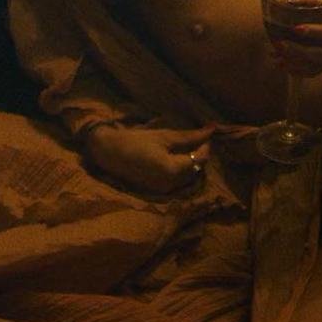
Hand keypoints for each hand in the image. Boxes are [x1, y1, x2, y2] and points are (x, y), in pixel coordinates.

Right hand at [84, 123, 214, 194]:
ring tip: (187, 148)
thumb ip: (189, 136)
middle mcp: (170, 185)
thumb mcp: (164, 136)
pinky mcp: (157, 191)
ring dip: (191, 163)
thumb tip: (211, 130)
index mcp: (172, 171)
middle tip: (198, 139)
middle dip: (199, 155)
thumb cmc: (136, 141)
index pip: (199, 159)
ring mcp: (163, 190)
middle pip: (195, 170)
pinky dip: (180, 171)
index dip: (206, 146)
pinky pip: (176, 182)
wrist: (109, 153)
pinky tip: (176, 159)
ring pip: (187, 177)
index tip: (206, 134)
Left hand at [271, 0, 321, 76]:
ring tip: (276, 57)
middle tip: (279, 44)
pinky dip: (299, 70)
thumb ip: (316, 0)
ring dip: (296, 64)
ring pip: (318, 66)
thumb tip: (290, 2)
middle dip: (299, 52)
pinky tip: (284, 66)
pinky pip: (317, 71)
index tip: (296, 28)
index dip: (315, 32)